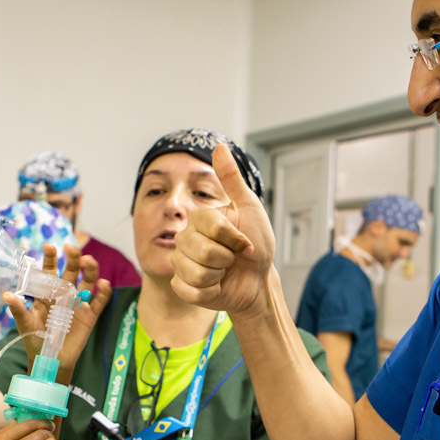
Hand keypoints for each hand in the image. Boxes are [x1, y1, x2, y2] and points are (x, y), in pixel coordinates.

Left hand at [2, 244, 112, 379]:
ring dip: (90, 270)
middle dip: (73, 258)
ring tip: (89, 261)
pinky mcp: (90, 316)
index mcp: (47, 293)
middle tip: (71, 248)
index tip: (49, 247)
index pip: (50, 271)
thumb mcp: (25, 324)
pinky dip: (104, 292)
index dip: (50, 258)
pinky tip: (103, 283)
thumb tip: (6, 295)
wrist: (50, 362)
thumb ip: (19, 309)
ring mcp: (78, 304)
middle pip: (71, 272)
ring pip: (87, 282)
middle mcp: (64, 294)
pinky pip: (99, 301)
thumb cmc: (35, 342)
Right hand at [171, 144, 275, 316]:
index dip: (234, 238)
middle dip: (227, 258)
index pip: (210, 226)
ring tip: (223, 272)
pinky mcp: (182, 286)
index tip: (245, 243)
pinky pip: (191, 290)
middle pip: (201, 250)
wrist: (258, 280)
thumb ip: (232, 180)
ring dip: (219, 276)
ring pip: (196, 272)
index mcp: (198, 218)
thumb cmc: (257, 244)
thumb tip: (219, 146)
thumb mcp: (250, 208)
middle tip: (233, 259)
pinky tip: (216, 286)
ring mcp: (181, 263)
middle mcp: (185, 238)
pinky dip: (210, 292)